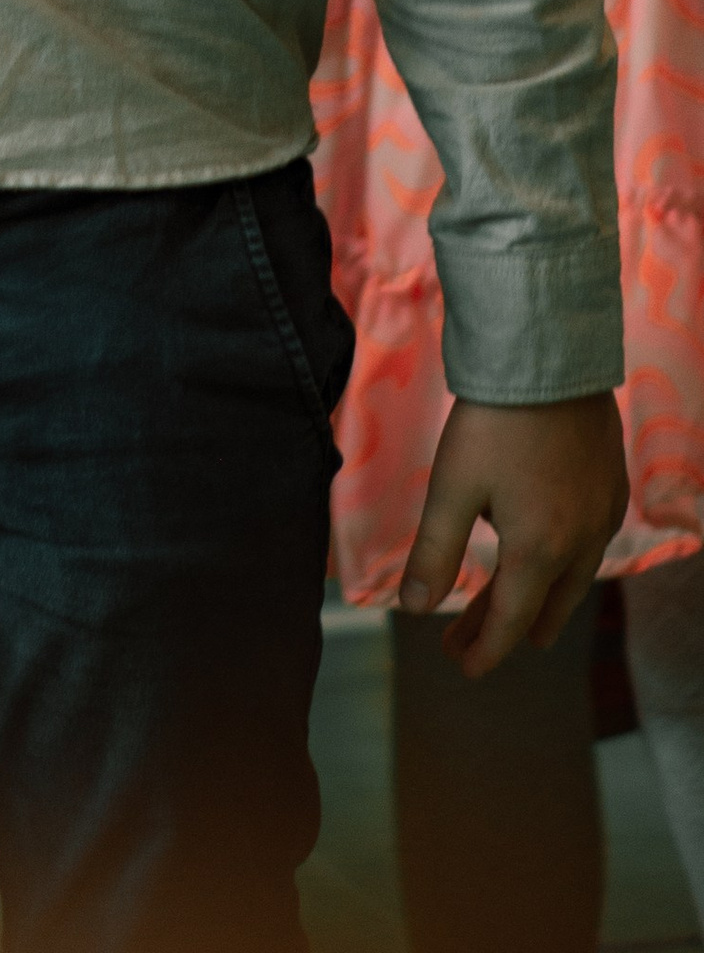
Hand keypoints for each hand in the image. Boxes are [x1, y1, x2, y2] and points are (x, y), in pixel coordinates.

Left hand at [400, 392, 626, 672]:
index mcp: (539, 551)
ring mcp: (603, 514)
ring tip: (514, 612)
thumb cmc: (494, 422)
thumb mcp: (452, 486)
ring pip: (574, 579)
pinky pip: (592, 543)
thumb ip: (435, 552)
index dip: (485, 650)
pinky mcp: (612, 485)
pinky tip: (550, 552)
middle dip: (505, 629)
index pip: (511, 622)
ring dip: (539, 599)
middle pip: (546, 607)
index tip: (462, 667)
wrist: (550, 358)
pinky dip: (564, 564)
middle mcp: (581, 542)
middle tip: (468, 640)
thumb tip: (414, 608)